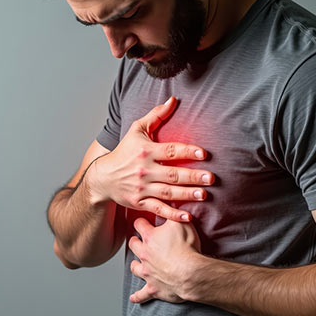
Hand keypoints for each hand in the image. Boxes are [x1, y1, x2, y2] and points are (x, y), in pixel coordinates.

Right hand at [88, 96, 213, 222]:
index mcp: (146, 151)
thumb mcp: (136, 130)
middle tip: (212, 178)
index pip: (170, 151)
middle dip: (193, 176)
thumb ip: (156, 115)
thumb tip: (173, 99)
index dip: (188, 152)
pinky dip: (173, 214)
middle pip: (172, 174)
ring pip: (168, 192)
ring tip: (204, 195)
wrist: (103, 177)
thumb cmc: (124, 151)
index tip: (204, 154)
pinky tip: (188, 216)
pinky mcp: (140, 203)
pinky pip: (158, 209)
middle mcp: (144, 170)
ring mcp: (142, 188)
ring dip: (187, 194)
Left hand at [128, 217, 202, 303]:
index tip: (143, 220)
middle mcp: (144, 254)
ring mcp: (147, 272)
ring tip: (137, 264)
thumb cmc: (187, 247)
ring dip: (135, 265)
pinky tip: (134, 298)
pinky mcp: (153, 288)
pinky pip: (142, 294)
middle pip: (133, 245)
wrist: (191, 273)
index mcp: (150, 237)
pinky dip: (137, 297)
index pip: (139, 224)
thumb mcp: (182, 222)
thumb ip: (175, 212)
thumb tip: (173, 201)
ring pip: (134, 267)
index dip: (141, 221)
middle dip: (135, 241)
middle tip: (138, 240)